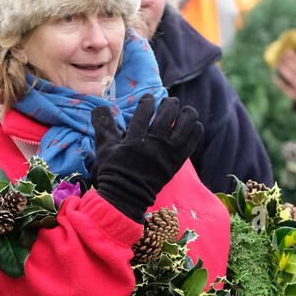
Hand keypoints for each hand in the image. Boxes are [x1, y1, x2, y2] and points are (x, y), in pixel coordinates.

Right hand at [90, 94, 203, 221]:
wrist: (128, 196)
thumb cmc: (114, 170)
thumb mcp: (104, 147)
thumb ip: (103, 125)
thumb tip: (100, 106)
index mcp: (135, 140)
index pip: (145, 111)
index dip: (147, 101)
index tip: (148, 99)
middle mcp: (154, 145)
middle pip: (168, 113)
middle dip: (168, 103)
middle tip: (166, 104)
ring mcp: (168, 153)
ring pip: (186, 122)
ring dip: (186, 112)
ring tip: (183, 111)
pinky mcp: (178, 160)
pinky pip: (193, 139)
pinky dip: (195, 128)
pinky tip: (191, 125)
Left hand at [275, 49, 295, 103]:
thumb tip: (293, 53)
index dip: (295, 57)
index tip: (288, 51)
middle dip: (288, 61)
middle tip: (280, 55)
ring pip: (291, 77)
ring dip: (283, 68)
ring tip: (277, 63)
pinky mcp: (295, 98)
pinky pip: (286, 88)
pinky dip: (280, 82)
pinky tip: (274, 76)